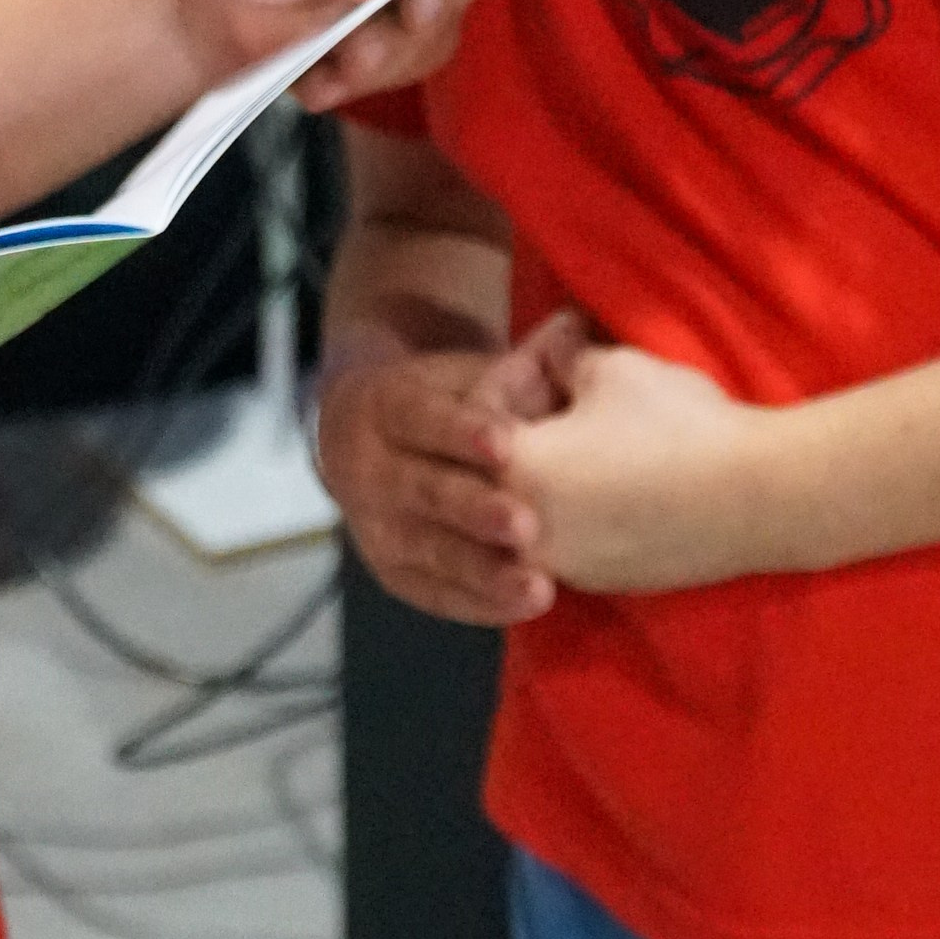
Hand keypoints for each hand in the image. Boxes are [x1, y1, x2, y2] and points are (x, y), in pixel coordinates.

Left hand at [176, 0, 492, 103]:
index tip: (415, 11)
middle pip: (452, 5)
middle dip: (402, 37)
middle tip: (352, 48)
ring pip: (426, 50)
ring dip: (372, 68)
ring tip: (321, 60)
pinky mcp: (386, 43)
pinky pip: (388, 79)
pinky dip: (346, 85)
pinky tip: (310, 75)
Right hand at [312, 341, 553, 625]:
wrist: (374, 439)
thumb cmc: (448, 402)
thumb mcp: (470, 373)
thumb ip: (516, 365)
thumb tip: (571, 332)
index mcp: (384, 406)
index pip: (420, 418)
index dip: (460, 432)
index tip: (507, 444)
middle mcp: (368, 469)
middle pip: (422, 492)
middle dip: (473, 511)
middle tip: (526, 526)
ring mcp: (375, 526)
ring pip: (427, 551)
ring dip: (482, 572)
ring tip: (537, 588)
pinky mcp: (392, 570)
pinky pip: (432, 593)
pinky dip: (477, 603)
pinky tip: (522, 606)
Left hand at [496, 313, 770, 593]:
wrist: (759, 499)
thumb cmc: (678, 424)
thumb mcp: (613, 369)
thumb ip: (564, 358)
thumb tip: (552, 351)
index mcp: (511, 470)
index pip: (471, 419)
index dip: (509, 376)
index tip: (548, 355)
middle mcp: (520, 531)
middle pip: (488, 475)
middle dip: (514, 429)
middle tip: (554, 395)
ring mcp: (559, 566)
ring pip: (522, 516)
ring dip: (537, 476)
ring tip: (578, 436)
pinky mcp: (600, 584)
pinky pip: (561, 541)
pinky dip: (567, 510)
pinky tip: (605, 480)